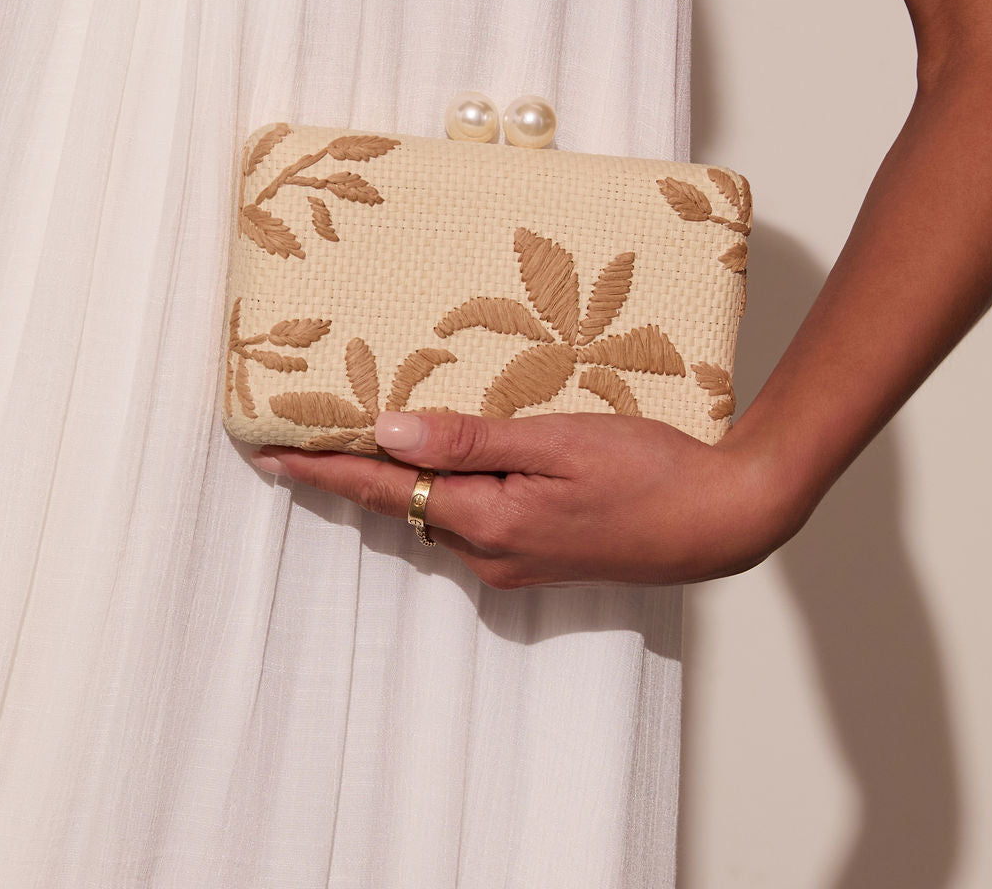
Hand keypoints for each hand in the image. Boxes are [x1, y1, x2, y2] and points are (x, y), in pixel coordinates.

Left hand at [251, 411, 794, 588]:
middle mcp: (491, 552)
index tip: (270, 454)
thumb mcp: (557, 442)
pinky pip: (473, 520)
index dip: (326, 469)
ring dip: (402, 481)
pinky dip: (446, 490)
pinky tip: (451, 463)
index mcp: (488, 521)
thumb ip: (471, 440)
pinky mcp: (540, 555)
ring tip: (369, 440)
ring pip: (439, 514)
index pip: (386, 490)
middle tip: (309, 436)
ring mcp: (516, 561)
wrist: (720, 521)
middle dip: (356, 473)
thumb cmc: (649, 473)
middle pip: (405, 506)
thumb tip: (390, 430)